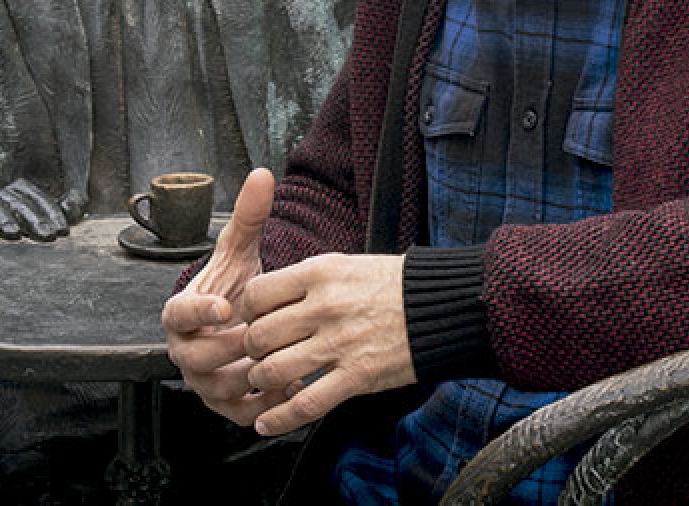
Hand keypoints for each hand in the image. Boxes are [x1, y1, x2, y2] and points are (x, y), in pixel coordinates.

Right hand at [0, 178, 73, 240]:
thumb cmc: (8, 226)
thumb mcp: (39, 218)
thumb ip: (62, 208)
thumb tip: (75, 200)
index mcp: (18, 192)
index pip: (37, 197)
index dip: (52, 212)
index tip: (62, 231)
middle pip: (17, 202)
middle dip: (34, 219)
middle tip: (48, 237)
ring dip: (3, 218)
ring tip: (14, 236)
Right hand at [163, 168, 285, 426]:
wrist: (238, 322)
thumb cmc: (233, 286)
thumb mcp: (240, 252)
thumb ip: (248, 216)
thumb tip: (262, 175)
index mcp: (179, 314)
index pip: (179, 314)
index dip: (200, 310)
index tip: (225, 304)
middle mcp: (184, 350)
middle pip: (198, 358)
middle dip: (232, 347)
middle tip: (263, 335)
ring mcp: (201, 380)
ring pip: (219, 388)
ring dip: (251, 377)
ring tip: (283, 361)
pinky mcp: (222, 404)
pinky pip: (241, 413)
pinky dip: (266, 404)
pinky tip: (293, 384)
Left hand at [237, 252, 414, 437]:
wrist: (441, 307)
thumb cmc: (393, 285)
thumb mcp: (346, 265)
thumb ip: (307, 281)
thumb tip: (271, 298)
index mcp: (320, 273)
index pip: (256, 294)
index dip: (247, 312)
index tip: (253, 320)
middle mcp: (325, 307)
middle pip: (259, 336)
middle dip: (251, 351)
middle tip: (258, 355)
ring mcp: (340, 344)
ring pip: (273, 372)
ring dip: (262, 382)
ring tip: (267, 382)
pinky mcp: (357, 376)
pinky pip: (305, 405)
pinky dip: (279, 419)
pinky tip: (267, 424)